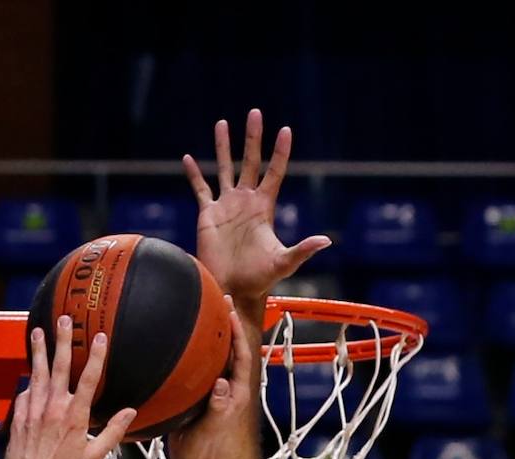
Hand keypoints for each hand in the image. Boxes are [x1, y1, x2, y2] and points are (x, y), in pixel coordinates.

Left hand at [4, 316, 135, 458]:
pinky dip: (28, 381)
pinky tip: (30, 374)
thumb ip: (112, 432)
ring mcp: (33, 410)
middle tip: (64, 319)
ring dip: (38, 351)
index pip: (88, 379)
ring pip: (37, 373)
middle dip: (63, 340)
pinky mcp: (19, 417)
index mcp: (74, 417)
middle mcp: (53, 408)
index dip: (96, 356)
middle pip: (59, 366)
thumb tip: (130, 413)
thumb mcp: (94, 457)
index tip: (100, 337)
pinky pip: (24, 393)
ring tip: (37, 332)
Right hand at [170, 303, 252, 458]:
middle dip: (228, 324)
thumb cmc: (202, 447)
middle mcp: (227, 386)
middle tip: (222, 299)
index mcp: (236, 392)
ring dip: (213, 333)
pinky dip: (197, 348)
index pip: (241, 355)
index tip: (230, 311)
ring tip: (205, 311)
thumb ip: (217, 407)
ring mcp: (214, 388)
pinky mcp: (201, 391)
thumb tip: (221, 383)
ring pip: (217, 354)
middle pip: (231, 348)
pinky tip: (184, 338)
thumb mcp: (209, 427)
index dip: (237, 333)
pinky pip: (201, 364)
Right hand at [183, 109, 330, 309]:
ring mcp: (227, 206)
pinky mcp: (208, 215)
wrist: (233, 288)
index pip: (275, 172)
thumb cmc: (260, 279)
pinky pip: (201, 189)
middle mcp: (246, 201)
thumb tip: (326, 241)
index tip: (286, 130)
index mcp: (264, 207)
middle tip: (255, 113)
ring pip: (224, 168)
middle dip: (253, 138)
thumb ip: (303, 250)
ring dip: (223, 147)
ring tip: (222, 123)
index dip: (280, 152)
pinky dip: (194, 175)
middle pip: (250, 161)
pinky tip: (188, 159)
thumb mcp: (284, 263)